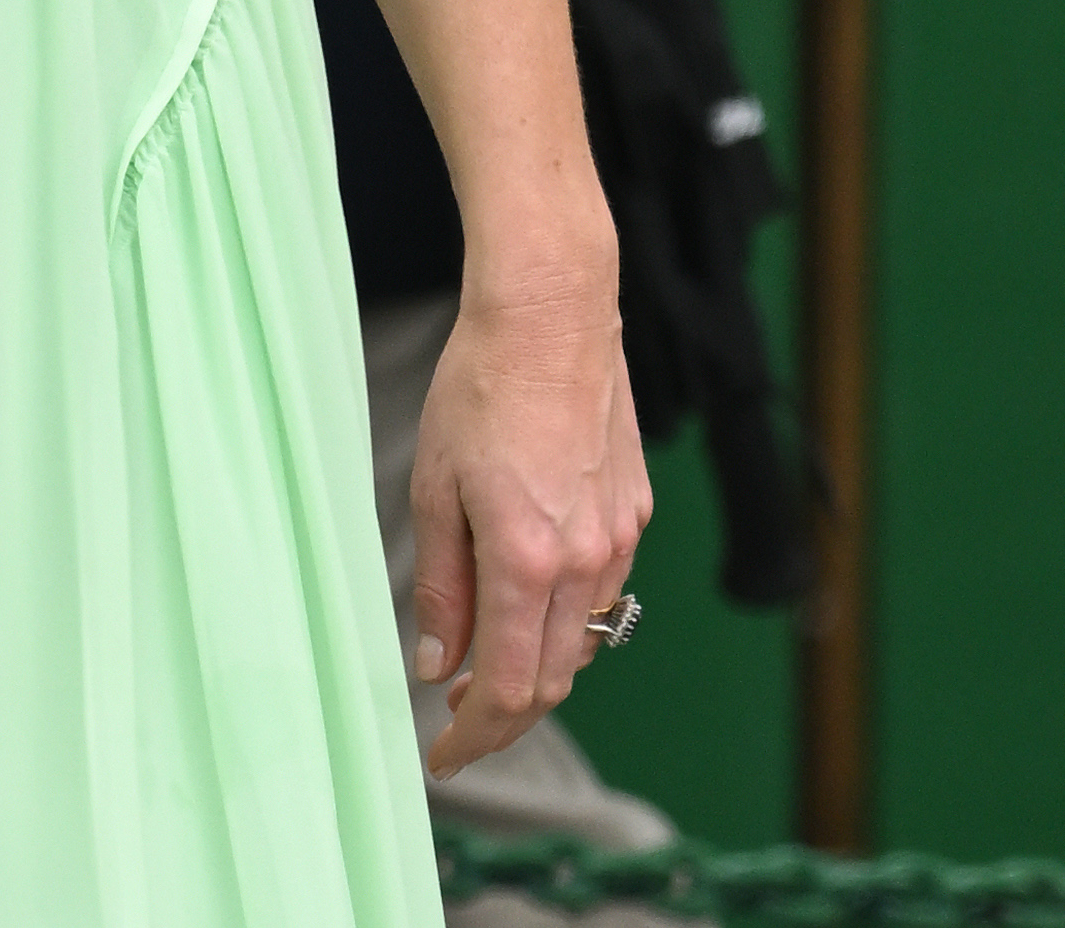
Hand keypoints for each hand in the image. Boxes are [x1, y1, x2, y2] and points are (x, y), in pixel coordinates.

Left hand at [410, 277, 650, 774]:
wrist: (552, 314)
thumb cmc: (479, 386)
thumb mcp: (434, 486)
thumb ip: (440, 583)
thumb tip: (436, 663)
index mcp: (528, 560)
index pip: (508, 689)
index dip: (474, 737)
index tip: (442, 755)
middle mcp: (586, 562)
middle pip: (552, 680)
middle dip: (503, 715)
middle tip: (456, 720)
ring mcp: (619, 539)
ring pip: (582, 640)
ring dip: (536, 666)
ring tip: (482, 660)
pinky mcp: (634, 513)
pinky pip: (602, 591)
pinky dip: (563, 615)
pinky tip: (528, 594)